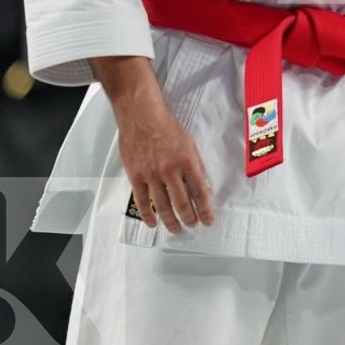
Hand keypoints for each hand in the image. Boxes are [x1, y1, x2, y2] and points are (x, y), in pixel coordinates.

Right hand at [92, 55, 215, 233]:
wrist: (141, 115)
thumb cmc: (167, 127)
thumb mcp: (190, 143)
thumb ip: (196, 166)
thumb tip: (203, 187)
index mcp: (188, 161)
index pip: (201, 192)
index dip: (205, 209)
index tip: (208, 220)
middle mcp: (171, 171)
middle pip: (182, 203)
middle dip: (190, 218)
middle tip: (193, 225)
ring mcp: (151, 175)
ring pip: (163, 206)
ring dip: (171, 221)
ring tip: (177, 229)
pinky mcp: (135, 176)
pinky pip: (142, 201)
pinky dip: (148, 215)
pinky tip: (154, 223)